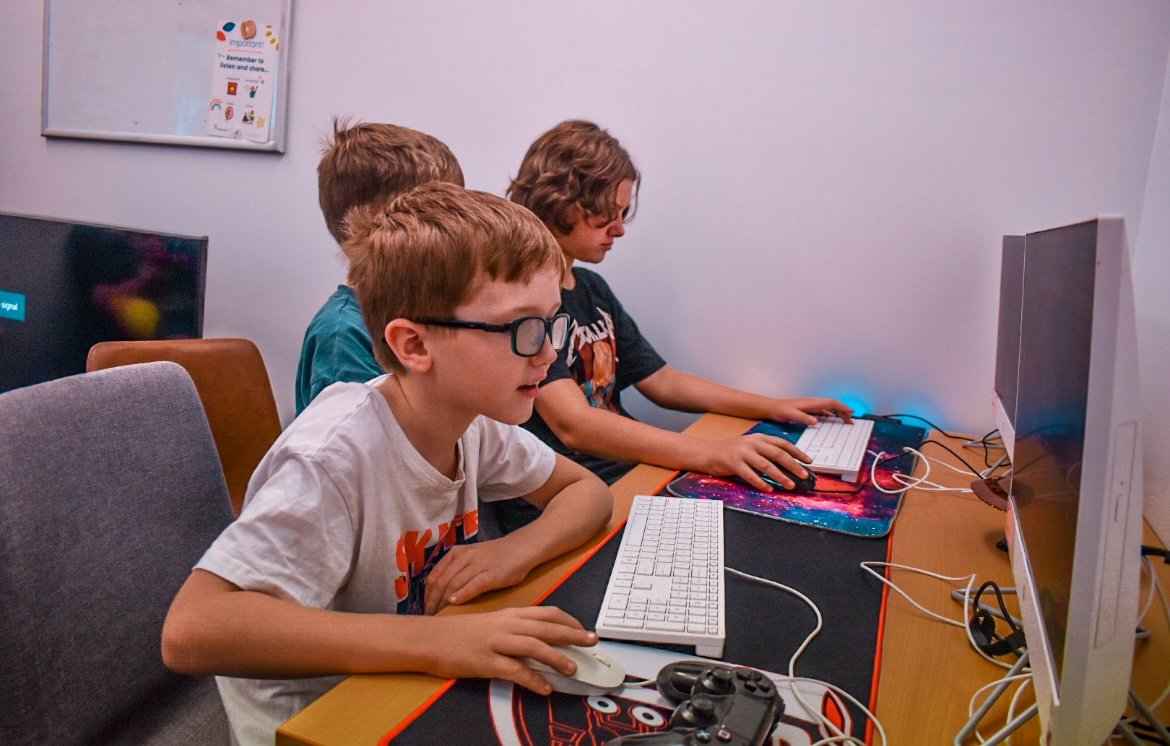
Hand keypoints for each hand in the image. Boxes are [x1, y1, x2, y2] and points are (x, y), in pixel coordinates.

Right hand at [418, 606, 596, 694]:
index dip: (568, 620)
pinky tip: (544, 688)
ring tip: (572, 668)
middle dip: (573, 635)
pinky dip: (532, 680)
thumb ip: (511, 628)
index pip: (546, 613)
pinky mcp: (485, 661)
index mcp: (507, 614)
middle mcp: (505, 625)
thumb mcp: (488, 623)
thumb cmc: (455, 632)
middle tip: (592, 642)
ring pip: (534, 646)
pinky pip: (514, 671)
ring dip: (557, 657)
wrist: (426, 638)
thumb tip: (536, 639)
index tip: (583, 629)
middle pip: (546, 627)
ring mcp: (495, 642)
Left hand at [425, 540, 531, 614]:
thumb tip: (440, 594)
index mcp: (456, 553)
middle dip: (433, 602)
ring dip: (444, 602)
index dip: (427, 595)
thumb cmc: (495, 556)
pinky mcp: (492, 574)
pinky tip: (454, 603)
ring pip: (454, 584)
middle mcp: (464, 557)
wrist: (522, 548)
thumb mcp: (471, 558)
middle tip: (431, 617)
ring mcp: (478, 565)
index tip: (425, 609)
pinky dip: (462, 594)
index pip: (434, 576)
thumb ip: (457, 570)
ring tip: (440, 616)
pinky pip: (473, 585)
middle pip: (441, 582)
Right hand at [701, 433, 811, 492]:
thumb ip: (765, 452)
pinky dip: (760, 482)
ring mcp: (742, 452)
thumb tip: (786, 465)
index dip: (797, 452)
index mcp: (759, 438)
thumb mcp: (749, 446)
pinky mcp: (733, 463)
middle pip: (777, 454)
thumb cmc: (730, 452)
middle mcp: (752, 443)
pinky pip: (750, 474)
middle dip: (793, 465)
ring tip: (790, 485)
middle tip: (804, 475)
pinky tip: (768, 489)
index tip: (809, 461)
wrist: (706, 452)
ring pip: (766, 465)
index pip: (782, 443)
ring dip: (780, 476)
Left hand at [768, 397, 853, 425]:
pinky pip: (822, 411)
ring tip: (845, 420)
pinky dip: (829, 415)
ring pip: (828, 408)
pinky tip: (831, 419)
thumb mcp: (791, 415)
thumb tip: (816, 421)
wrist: (771, 408)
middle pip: (832, 405)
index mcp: (811, 403)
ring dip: (837, 413)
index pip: (831, 403)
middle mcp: (812, 403)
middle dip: (843, 411)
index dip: (842, 407)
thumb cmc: (780, 410)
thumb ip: (803, 418)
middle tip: (851, 420)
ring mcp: (810, 406)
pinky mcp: (806, 409)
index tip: (851, 413)